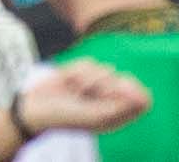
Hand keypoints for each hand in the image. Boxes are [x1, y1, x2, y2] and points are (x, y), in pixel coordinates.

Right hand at [10, 63, 153, 139]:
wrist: (36, 106)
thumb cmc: (65, 117)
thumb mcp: (94, 116)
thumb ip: (120, 106)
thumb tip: (142, 97)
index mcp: (118, 115)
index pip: (143, 99)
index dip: (133, 90)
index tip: (119, 87)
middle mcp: (110, 100)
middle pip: (125, 80)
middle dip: (106, 82)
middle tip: (91, 92)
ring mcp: (96, 85)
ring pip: (105, 69)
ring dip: (87, 77)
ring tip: (75, 90)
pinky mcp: (82, 73)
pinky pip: (89, 62)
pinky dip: (76, 70)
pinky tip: (67, 81)